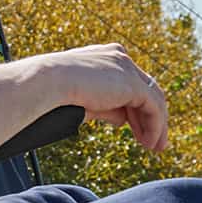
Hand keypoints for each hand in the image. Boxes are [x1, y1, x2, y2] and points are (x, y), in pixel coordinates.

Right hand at [40, 43, 169, 152]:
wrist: (45, 83)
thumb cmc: (53, 93)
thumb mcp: (85, 101)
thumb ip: (106, 108)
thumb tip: (122, 120)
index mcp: (106, 56)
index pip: (130, 82)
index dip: (135, 107)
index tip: (135, 128)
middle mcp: (119, 57)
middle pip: (145, 89)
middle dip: (150, 117)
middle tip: (152, 141)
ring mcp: (127, 68)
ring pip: (153, 99)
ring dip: (156, 125)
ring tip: (155, 147)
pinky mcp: (132, 84)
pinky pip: (153, 107)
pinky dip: (155, 126)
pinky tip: (150, 142)